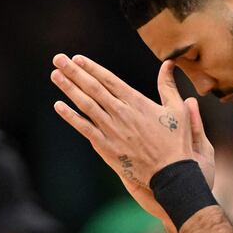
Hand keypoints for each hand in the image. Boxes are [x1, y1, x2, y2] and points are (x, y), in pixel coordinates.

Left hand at [51, 54, 214, 220]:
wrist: (170, 174)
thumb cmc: (176, 142)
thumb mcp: (177, 109)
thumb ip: (168, 86)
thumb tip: (168, 64)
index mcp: (137, 102)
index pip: (109, 79)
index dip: (92, 68)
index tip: (77, 58)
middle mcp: (121, 113)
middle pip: (93, 88)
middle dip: (74, 71)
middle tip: (58, 59)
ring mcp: (111, 130)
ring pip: (85, 105)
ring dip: (68, 88)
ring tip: (55, 75)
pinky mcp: (106, 147)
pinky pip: (84, 128)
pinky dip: (70, 116)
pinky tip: (58, 106)